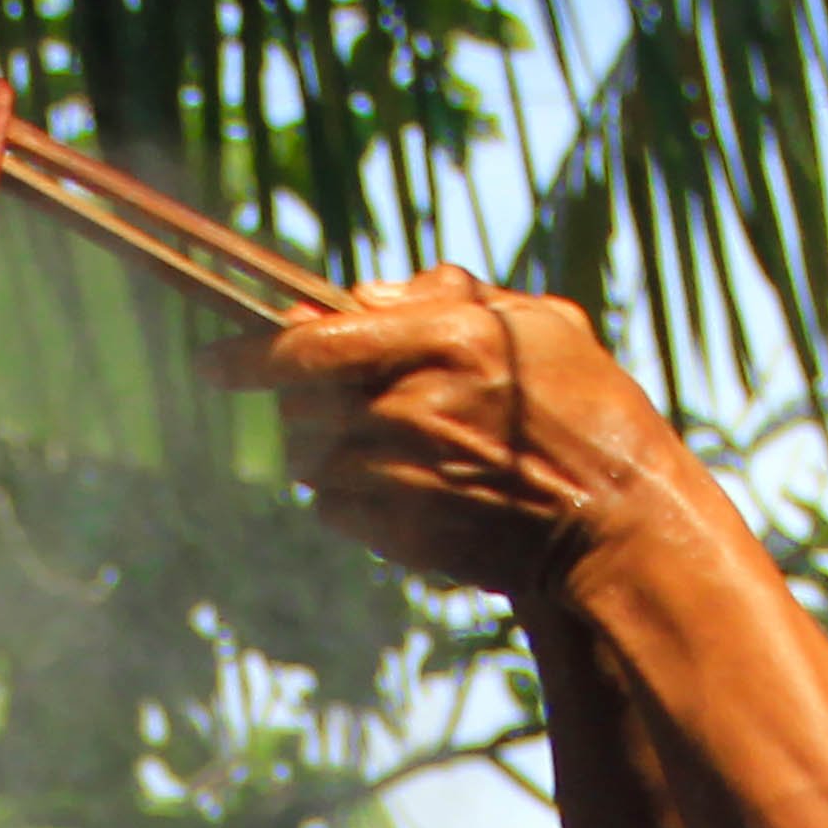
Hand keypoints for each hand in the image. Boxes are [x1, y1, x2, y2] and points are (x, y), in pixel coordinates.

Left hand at [209, 269, 702, 596]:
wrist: (618, 525)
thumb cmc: (591, 412)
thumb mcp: (541, 323)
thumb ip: (448, 296)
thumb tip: (367, 293)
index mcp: (443, 341)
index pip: (307, 342)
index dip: (246, 353)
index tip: (208, 360)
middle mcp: (409, 407)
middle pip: (298, 404)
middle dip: (304, 400)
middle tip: (351, 402)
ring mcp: (399, 476)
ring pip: (310, 460)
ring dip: (332, 450)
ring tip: (397, 450)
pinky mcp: (398, 534)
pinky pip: (334, 511)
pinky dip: (352, 499)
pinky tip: (408, 493)